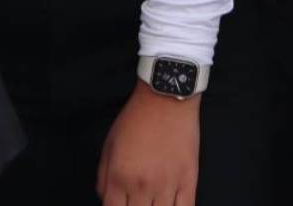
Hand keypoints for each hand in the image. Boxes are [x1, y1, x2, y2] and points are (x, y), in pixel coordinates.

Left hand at [95, 83, 199, 205]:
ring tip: (151, 202)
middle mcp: (142, 185)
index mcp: (119, 177)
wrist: (166, 98)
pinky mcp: (188, 180)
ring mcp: (167, 185)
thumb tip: (107, 201)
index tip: (121, 205)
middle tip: (137, 201)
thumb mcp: (108, 146)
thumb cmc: (136, 119)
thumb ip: (103, 179)